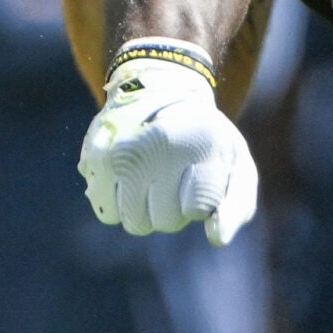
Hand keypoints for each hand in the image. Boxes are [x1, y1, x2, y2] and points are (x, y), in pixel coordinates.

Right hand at [80, 52, 255, 243]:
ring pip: (137, 222)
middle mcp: (159, 144)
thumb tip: (217, 238)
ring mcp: (124, 152)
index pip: (200, 206)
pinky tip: (130, 179)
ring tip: (154, 175)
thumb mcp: (236, 165)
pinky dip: (120, 205)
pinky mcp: (96, 160)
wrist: (162, 93)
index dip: (203, 201)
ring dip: (147, 210)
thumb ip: (237, 205)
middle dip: (175, 208)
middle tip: (177, 173)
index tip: (203, 173)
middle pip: (168, 221)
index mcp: (202, 140)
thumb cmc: (205, 142)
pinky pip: (109, 215)